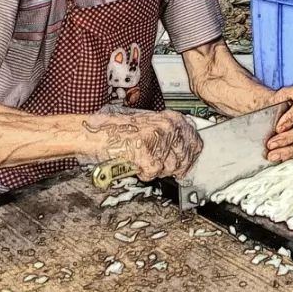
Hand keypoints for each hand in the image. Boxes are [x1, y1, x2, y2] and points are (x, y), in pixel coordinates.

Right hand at [85, 109, 202, 180]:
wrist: (97, 131)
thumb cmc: (122, 130)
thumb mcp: (153, 126)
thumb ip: (172, 138)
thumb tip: (188, 156)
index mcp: (174, 119)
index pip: (195, 144)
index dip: (190, 159)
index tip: (185, 167)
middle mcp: (169, 126)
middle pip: (182, 160)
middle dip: (170, 168)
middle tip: (155, 165)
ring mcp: (157, 137)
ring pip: (168, 168)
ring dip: (155, 170)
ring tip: (142, 160)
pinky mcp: (144, 150)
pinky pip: (152, 172)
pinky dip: (143, 172)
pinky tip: (135, 163)